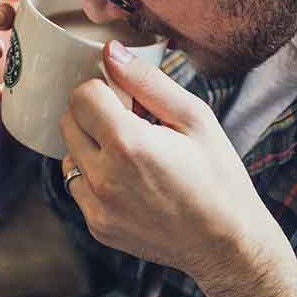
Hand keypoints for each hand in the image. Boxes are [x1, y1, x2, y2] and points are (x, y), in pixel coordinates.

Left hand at [60, 41, 296, 296]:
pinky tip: (129, 180)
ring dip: (91, 146)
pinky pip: (78, 187)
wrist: (227, 244)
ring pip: (70, 154)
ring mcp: (97, 206)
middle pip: (68, 122)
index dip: (104, 89)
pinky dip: (95, 177)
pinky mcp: (97, 226)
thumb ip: (147, 81)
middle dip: (94, 114)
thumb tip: (110, 51)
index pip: (82, 95)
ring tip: (132, 153)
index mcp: (128, 143)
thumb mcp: (194, 118)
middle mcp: (104, 177)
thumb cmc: (218, 176)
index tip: (127, 99)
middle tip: (131, 122)